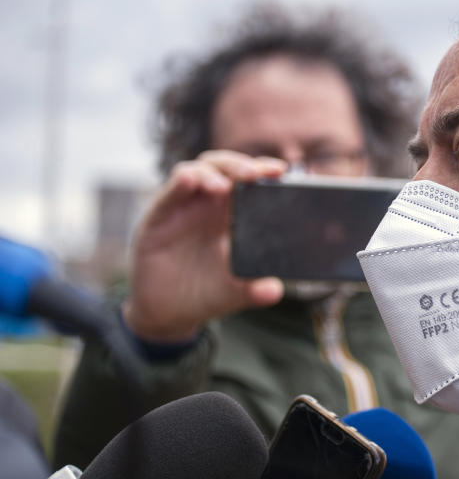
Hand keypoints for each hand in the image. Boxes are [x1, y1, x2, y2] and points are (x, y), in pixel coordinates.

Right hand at [123, 151, 287, 340]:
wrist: (168, 314)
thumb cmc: (205, 293)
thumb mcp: (234, 293)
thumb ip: (254, 289)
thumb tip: (274, 291)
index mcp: (232, 215)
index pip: (248, 182)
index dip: (263, 170)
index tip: (281, 170)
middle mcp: (208, 205)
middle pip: (224, 168)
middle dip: (240, 164)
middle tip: (256, 173)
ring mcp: (182, 207)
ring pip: (197, 171)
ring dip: (212, 172)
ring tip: (224, 186)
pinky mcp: (157, 217)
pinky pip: (169, 192)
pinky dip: (180, 183)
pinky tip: (189, 181)